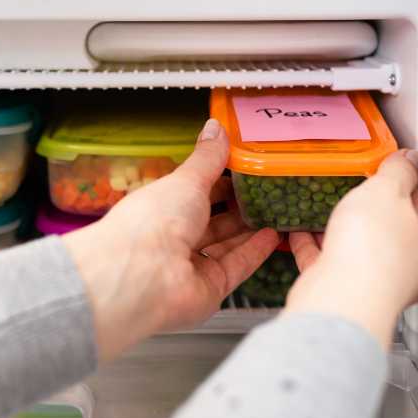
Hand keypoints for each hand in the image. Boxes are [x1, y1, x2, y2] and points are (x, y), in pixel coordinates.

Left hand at [63, 119, 280, 363]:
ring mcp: (190, 266)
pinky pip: (237, 267)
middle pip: (210, 223)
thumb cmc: (151, 223)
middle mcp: (172, 239)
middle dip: (235, 210)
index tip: (241, 172)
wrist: (143, 275)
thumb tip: (215, 128)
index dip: (216, 184)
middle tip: (263, 196)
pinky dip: (254, 252)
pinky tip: (272, 237)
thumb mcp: (186, 179)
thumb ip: (207, 158)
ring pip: (225, 246)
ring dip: (249, 231)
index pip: (192, 194)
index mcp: (160, 209)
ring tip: (274, 214)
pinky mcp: (209, 288)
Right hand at [283, 149, 417, 346]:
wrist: (341, 296)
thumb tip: (408, 159)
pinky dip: (314, 246)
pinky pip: (327, 262)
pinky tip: (300, 232)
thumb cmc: (373, 249)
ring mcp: (373, 281)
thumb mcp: (388, 191)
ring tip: (323, 208)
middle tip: (354, 190)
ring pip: (357, 249)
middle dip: (368, 209)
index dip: (401, 183)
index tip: (386, 171)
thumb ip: (398, 172)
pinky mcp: (342, 290)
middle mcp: (406, 266)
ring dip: (339, 228)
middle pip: (388, 228)